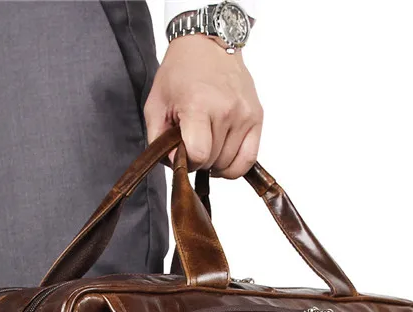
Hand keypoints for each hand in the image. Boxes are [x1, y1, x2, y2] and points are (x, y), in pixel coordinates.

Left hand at [144, 35, 262, 177]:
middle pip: (213, 161)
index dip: (187, 162)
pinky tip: (223, 155)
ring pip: (230, 164)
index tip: (182, 152)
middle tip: (193, 143)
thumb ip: (158, 140)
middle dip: (200, 161)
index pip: (199, 155)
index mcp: (198, 105)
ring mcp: (244, 114)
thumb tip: (176, 165)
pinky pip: (249, 159)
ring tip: (208, 145)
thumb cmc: (180, 74)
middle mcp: (226, 110)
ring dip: (216, 162)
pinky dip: (235, 165)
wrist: (208, 45)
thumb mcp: (156, 105)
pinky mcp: (256, 117)